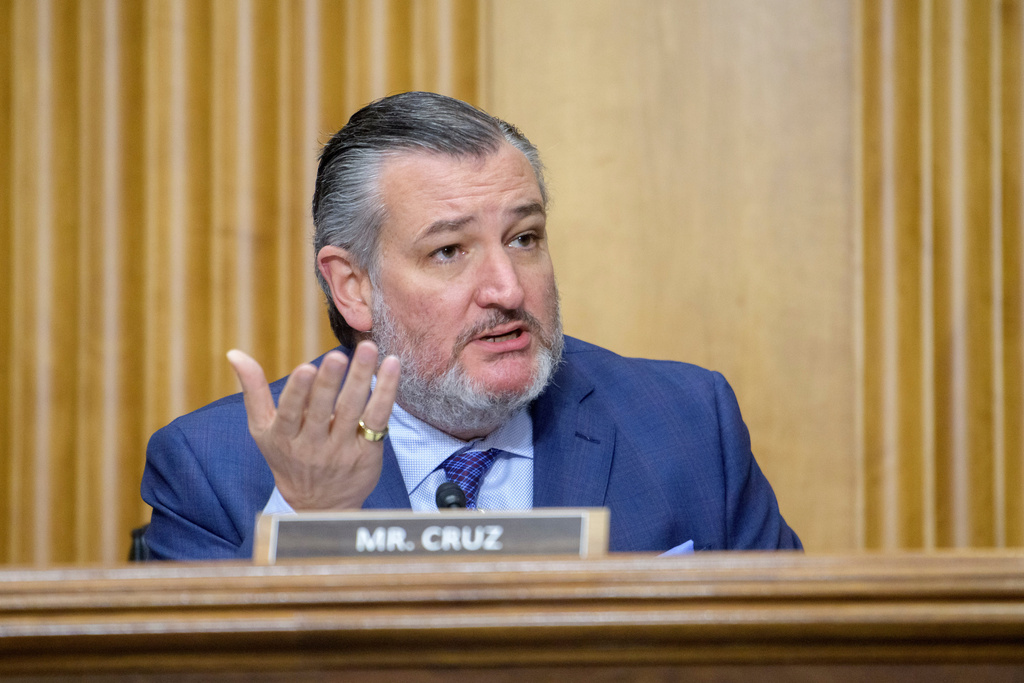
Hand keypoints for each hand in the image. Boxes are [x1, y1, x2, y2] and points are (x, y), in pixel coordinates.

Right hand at [226, 341, 400, 509]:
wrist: (320, 505)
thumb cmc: (287, 458)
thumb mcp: (262, 429)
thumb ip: (252, 390)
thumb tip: (234, 353)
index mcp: (284, 437)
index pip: (290, 413)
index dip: (298, 392)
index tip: (306, 368)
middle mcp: (313, 445)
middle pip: (323, 411)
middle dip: (329, 383)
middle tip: (337, 356)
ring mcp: (343, 449)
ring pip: (353, 410)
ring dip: (362, 378)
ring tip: (368, 349)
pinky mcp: (368, 451)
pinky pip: (379, 418)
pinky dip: (387, 391)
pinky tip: (392, 366)